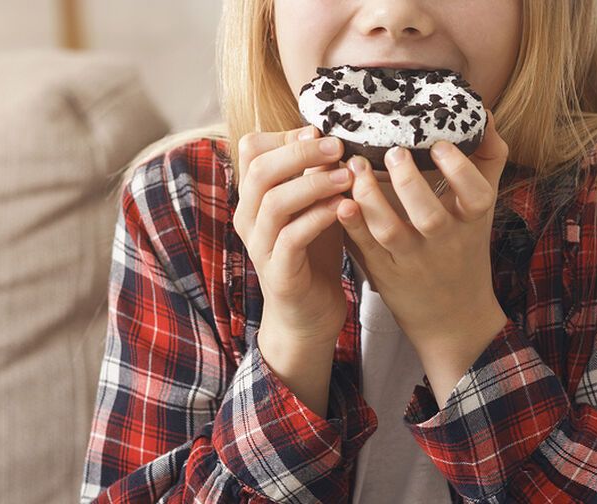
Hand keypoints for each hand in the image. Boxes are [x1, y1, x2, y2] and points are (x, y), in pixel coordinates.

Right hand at [233, 125, 351, 342]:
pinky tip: (343, 208)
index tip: (318, 132)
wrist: (309, 314)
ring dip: (314, 183)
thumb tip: (331, 136)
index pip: (250, 149)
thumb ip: (316, 176)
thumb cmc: (314, 254)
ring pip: (274, 201)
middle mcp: (248, 218)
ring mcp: (260, 246)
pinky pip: (292, 236)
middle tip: (337, 146)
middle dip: (300, 152)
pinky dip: (318, 217)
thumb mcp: (315, 206)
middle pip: (259, 169)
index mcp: (254, 197)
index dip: (284, 135)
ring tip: (347, 176)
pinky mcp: (279, 271)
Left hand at [335, 109, 509, 350]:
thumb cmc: (464, 249)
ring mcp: (412, 260)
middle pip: (429, 215)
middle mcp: (443, 243)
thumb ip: (486, 160)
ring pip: (390, 231)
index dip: (459, 170)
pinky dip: (351, 225)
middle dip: (408, 183)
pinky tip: (339, 202)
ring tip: (355, 168)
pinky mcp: (384, 272)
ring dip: (370, 199)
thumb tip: (484, 113)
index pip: (476, 195)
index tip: (439, 145)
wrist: (452, 317)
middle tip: (391, 152)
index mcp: (471, 222)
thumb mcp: (481, 210)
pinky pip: (365, 248)